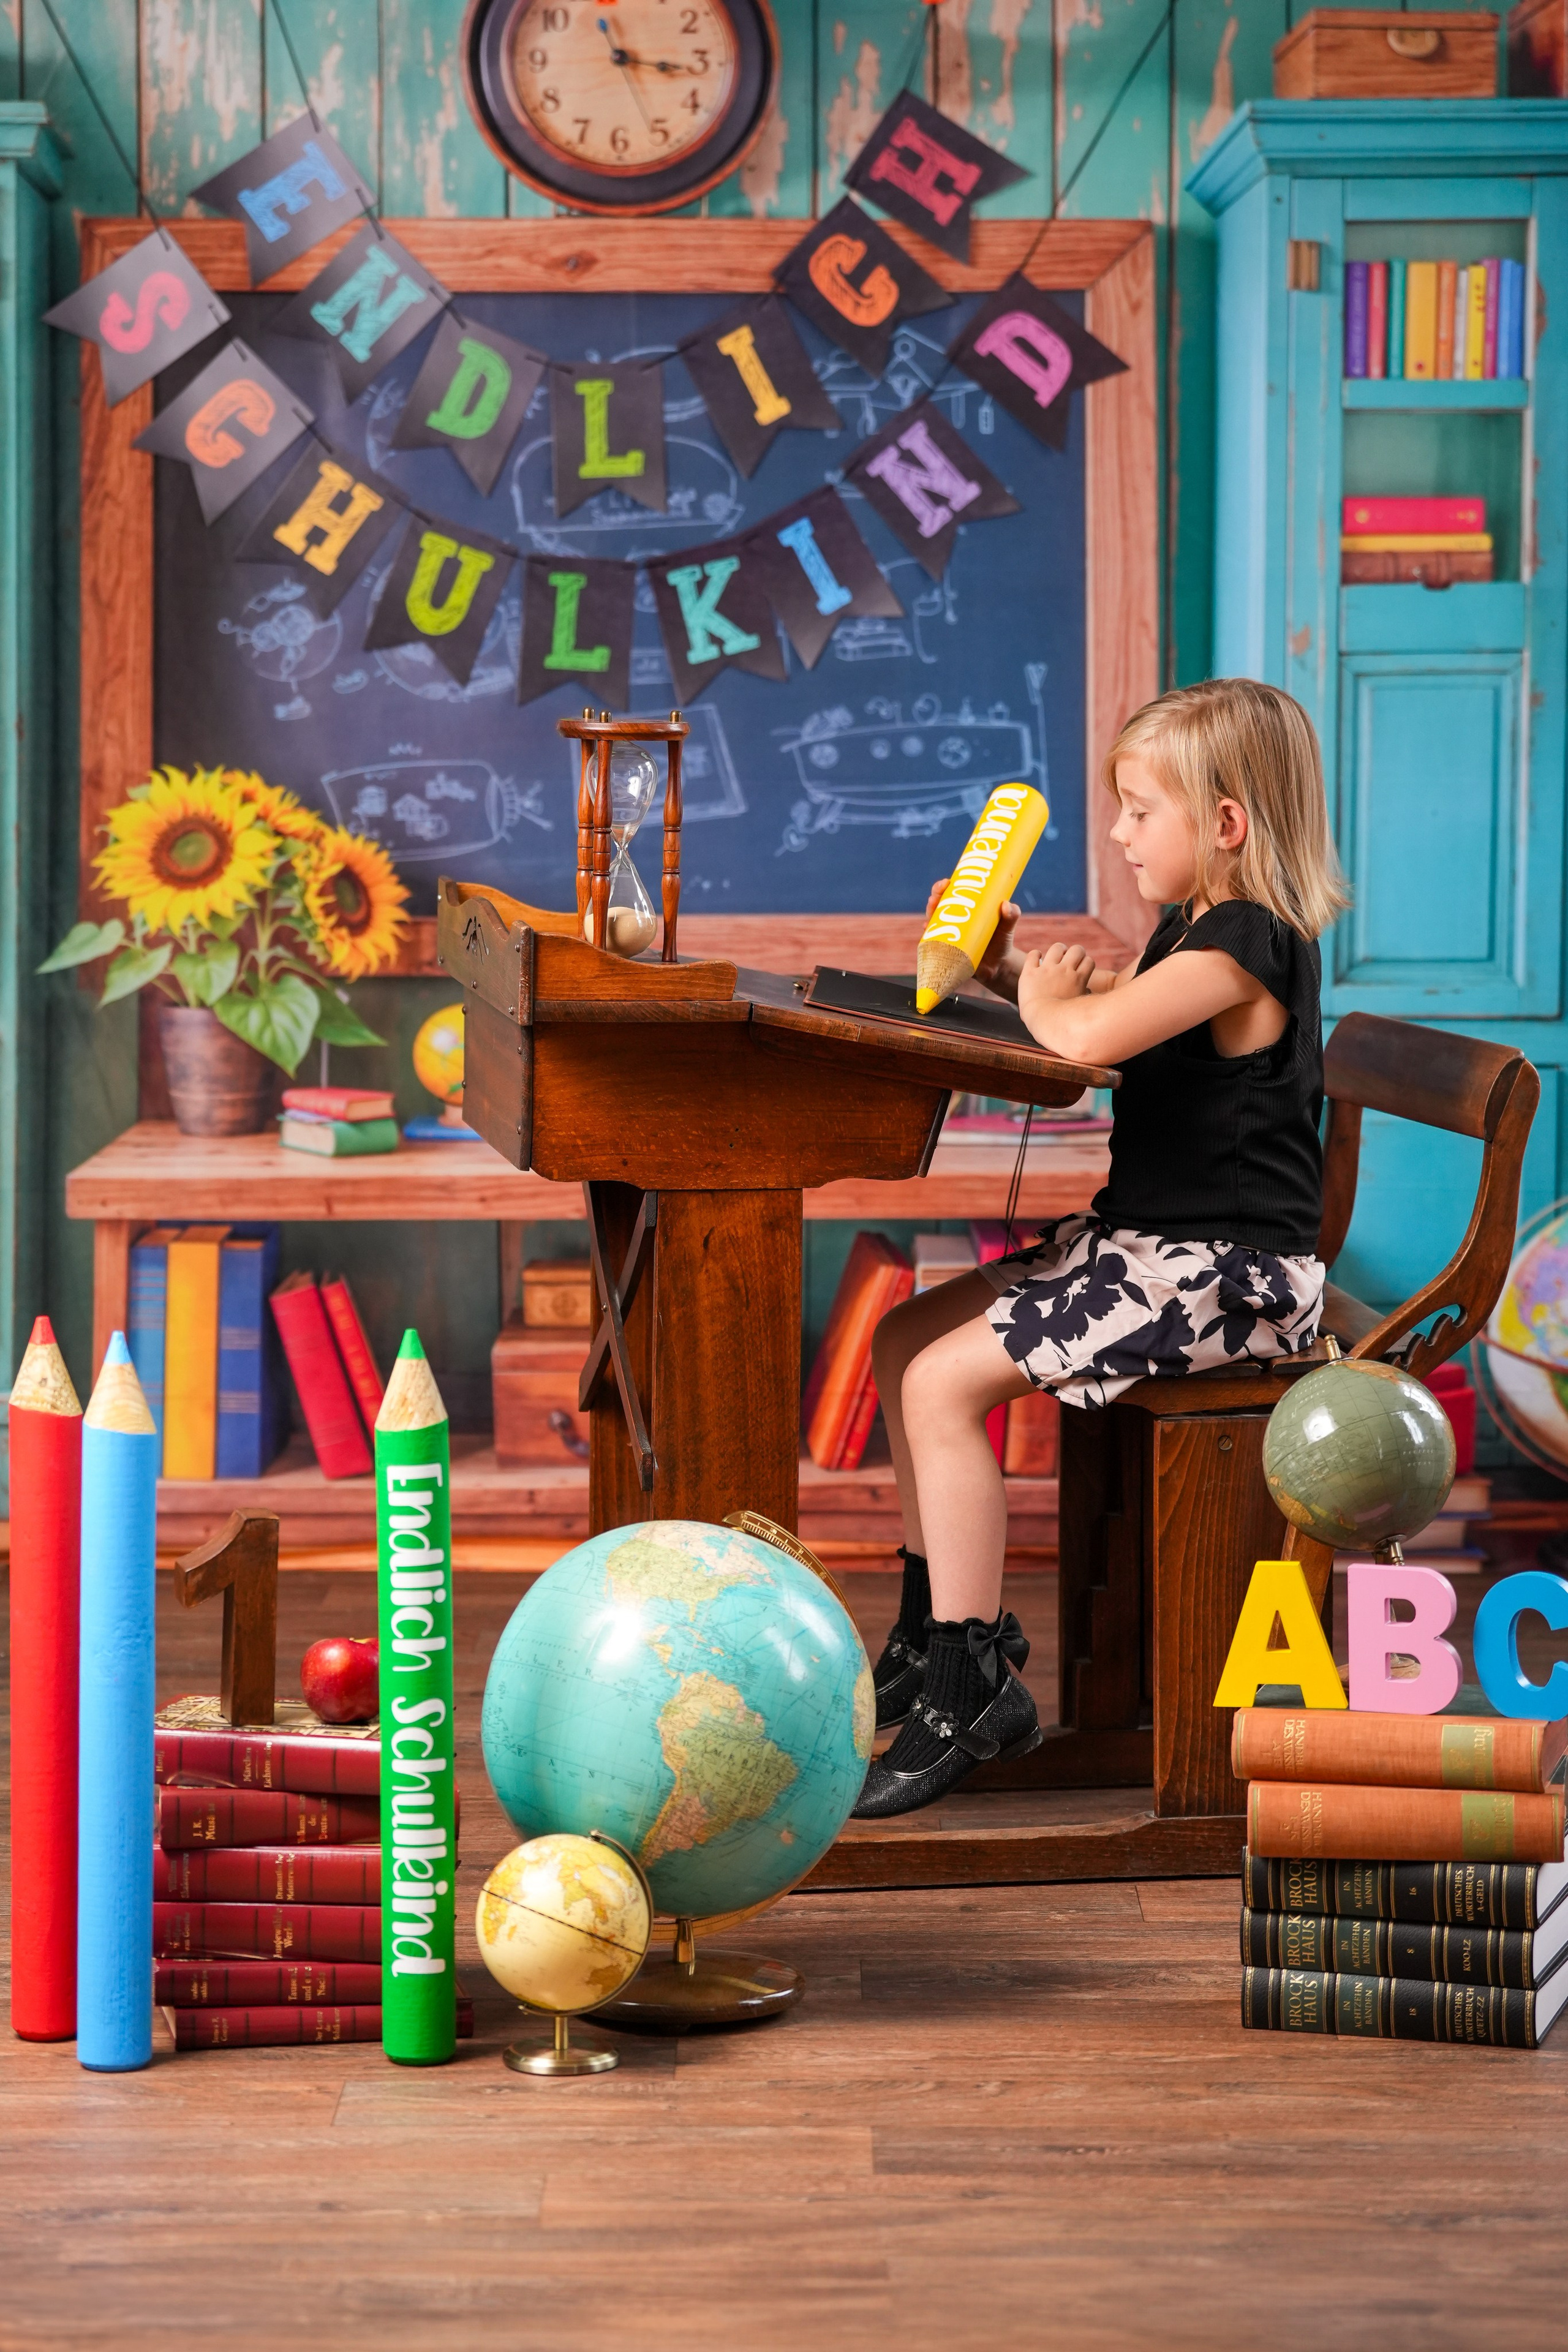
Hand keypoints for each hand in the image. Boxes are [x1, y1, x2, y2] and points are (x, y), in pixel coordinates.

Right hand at [923, 878, 1022, 994]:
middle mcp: (954, 920)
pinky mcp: (947, 951)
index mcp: (966, 909)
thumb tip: (1006, 905)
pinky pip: (933, 943)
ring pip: (933, 921)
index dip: (945, 886)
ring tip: (932, 909)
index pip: (951, 893)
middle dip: (934, 897)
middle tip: (937, 895)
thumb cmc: (1001, 942)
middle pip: (938, 905)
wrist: (998, 966)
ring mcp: (949, 935)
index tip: (947, 882)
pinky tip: (927, 930)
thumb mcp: (1008, 927)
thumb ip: (1012, 915)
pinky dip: (928, 935)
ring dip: (929, 914)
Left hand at [1017, 941, 1095, 1031]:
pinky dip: (1035, 954)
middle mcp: (1064, 971)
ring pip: (1057, 947)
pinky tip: (1036, 958)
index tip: (1080, 968)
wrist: (1041, 1020)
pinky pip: (1033, 954)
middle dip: (1075, 952)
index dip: (1085, 963)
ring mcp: (1047, 970)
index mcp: (1078, 980)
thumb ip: (1083, 996)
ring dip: (1058, 950)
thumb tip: (1088, 991)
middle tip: (1069, 959)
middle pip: (1077, 949)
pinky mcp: (1030, 972)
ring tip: (1055, 956)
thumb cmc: (1061, 1019)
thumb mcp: (1079, 1007)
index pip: (1089, 961)